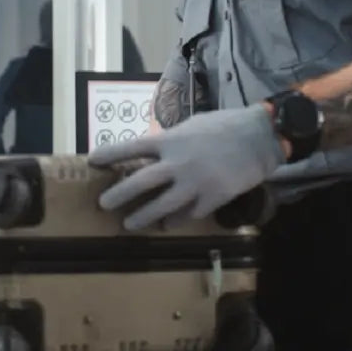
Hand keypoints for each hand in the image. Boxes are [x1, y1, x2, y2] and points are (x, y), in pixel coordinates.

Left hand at [87, 104, 285, 229]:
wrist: (259, 137)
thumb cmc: (224, 127)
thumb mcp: (191, 126)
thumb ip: (170, 141)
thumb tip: (149, 153)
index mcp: (171, 140)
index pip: (132, 146)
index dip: (110, 154)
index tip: (92, 161)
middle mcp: (179, 162)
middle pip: (140, 181)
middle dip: (118, 194)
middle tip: (102, 204)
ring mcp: (196, 183)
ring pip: (162, 206)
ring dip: (143, 216)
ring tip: (129, 224)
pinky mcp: (213, 198)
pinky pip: (189, 214)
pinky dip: (177, 219)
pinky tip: (168, 224)